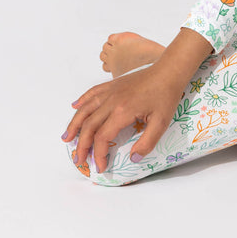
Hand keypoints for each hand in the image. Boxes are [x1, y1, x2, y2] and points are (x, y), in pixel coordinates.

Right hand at [63, 63, 184, 172]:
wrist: (169, 70)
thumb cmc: (166, 95)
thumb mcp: (161, 122)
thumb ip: (147, 143)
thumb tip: (132, 159)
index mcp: (122, 111)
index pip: (102, 137)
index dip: (99, 154)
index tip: (101, 166)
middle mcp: (111, 101)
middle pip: (89, 126)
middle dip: (81, 146)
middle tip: (79, 160)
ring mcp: (110, 90)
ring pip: (85, 109)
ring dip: (74, 124)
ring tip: (67, 139)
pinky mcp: (113, 84)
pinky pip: (92, 92)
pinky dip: (81, 101)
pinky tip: (75, 107)